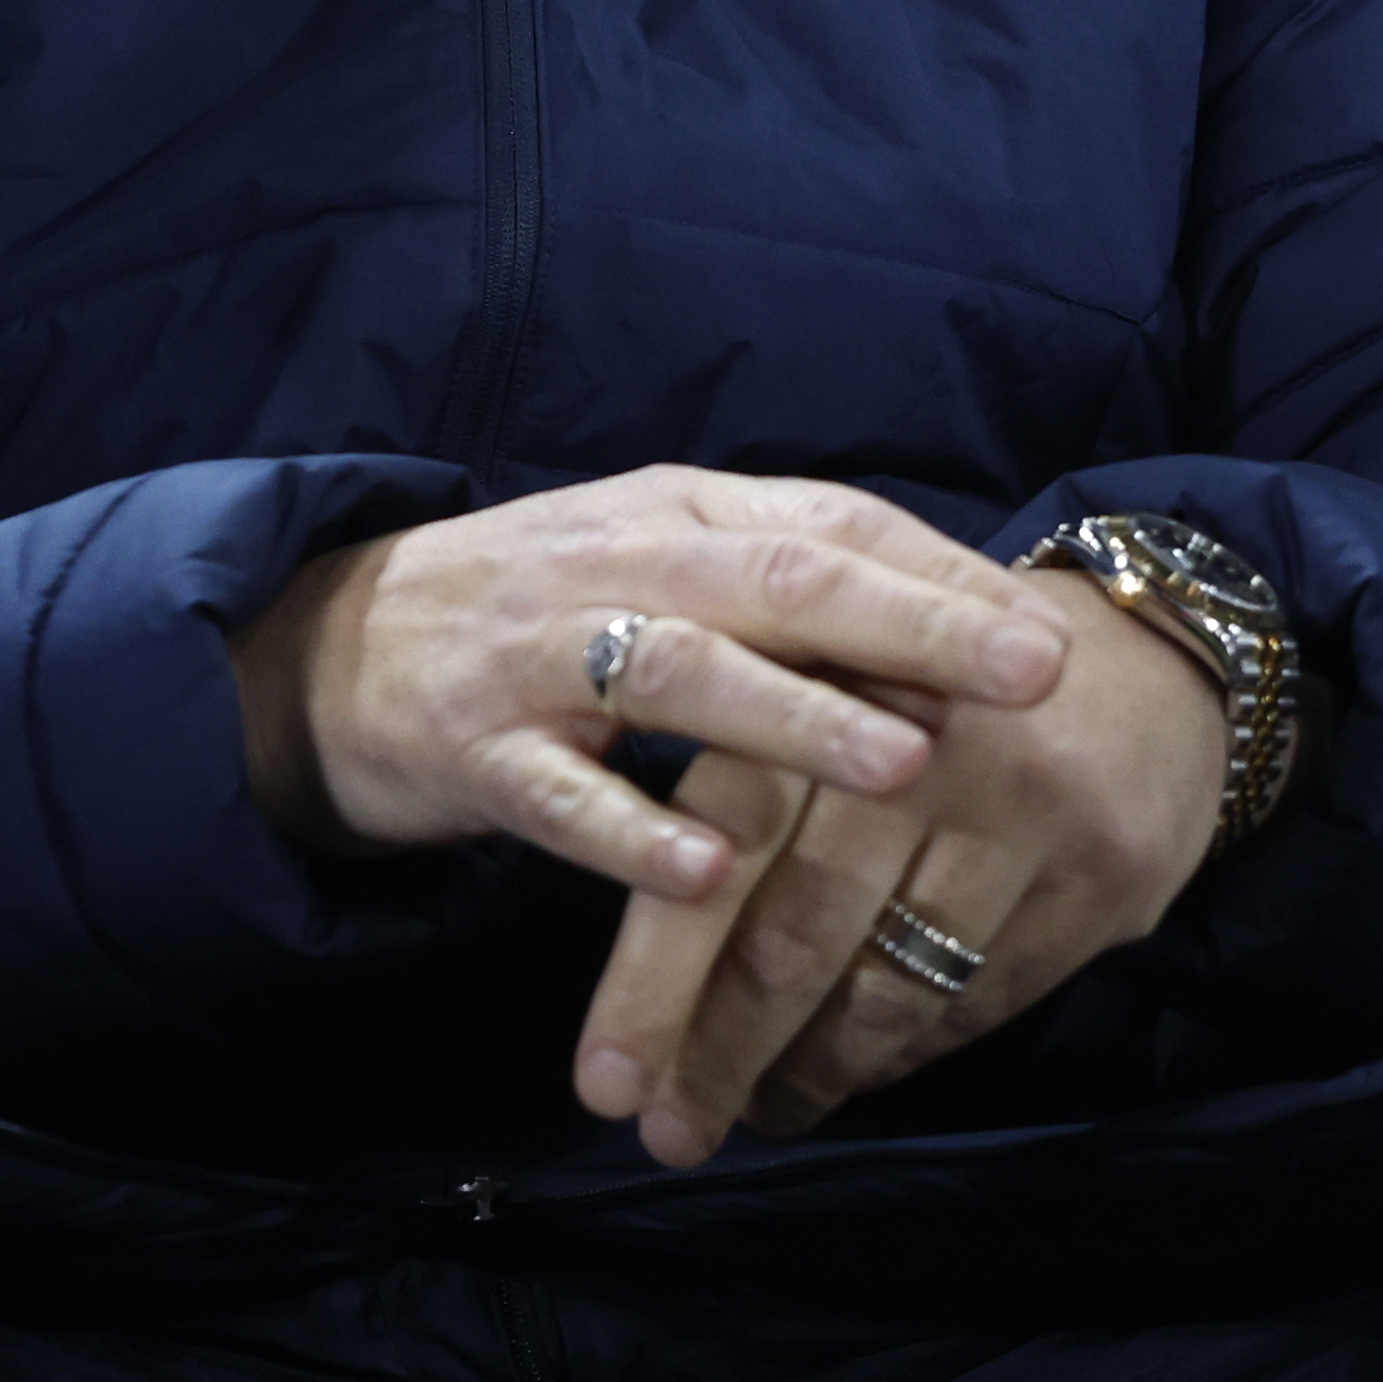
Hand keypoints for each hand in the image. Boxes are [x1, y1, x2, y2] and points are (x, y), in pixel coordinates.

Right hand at [224, 467, 1065, 903]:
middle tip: (1034, 674)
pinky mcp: (471, 748)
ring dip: (798, 719)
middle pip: (783, 580)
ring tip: (903, 763)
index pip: (834, 525)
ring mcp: (542, 656)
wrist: (328, 646)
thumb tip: (966, 613)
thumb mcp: (664, 565)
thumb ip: (789, 581)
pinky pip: (560, 794)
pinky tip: (707, 867)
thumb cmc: (541, 613)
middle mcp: (622, 564)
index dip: (945, 574)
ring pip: (683, 675)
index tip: (1054, 628)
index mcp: (682, 515)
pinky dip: (632, 829)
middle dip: (916, 624)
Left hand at [571, 564, 1224, 1164]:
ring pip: (891, 988)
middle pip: (798, 932)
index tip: (604, 1084)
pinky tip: (853, 1072)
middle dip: (718, 1051)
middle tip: (666, 1132)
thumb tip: (638, 967)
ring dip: (808, 1072)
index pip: (724, 841)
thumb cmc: (945, 683)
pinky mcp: (1103, 880)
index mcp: (839, 676)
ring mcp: (1029, 816)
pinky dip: (900, 1055)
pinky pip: (977, 1005)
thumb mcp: (838, 683)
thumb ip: (743, 784)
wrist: (1153, 659)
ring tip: (753, 1110)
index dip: (657, 973)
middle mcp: (933, 744)